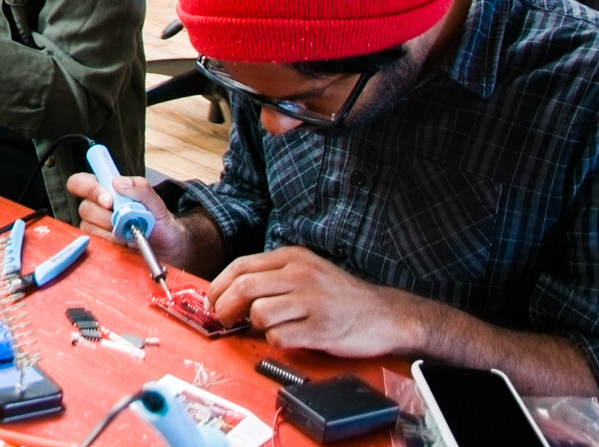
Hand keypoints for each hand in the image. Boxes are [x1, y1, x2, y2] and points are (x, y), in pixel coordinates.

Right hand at [66, 169, 199, 272]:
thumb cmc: (159, 222)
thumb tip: (117, 182)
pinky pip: (96, 244)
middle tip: (126, 222)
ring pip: (89, 227)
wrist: (168, 248)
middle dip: (106, 217)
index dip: (90, 189)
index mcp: (105, 190)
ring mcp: (96, 227)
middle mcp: (96, 207)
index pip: (80, 182)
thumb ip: (140, 187)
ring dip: (112, 232)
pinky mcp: (100, 245)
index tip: (109, 201)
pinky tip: (127, 244)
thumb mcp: (156, 203)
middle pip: (84, 208)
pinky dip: (113, 245)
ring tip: (130, 234)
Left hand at [207, 245, 417, 358]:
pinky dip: (276, 341)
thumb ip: (273, 275)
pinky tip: (287, 338)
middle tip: (224, 318)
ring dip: (253, 325)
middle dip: (224, 307)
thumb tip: (230, 291)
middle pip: (244, 289)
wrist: (386, 315)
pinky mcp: (321, 329)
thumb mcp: (308, 270)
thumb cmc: (340, 296)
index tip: (213, 300)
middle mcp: (301, 275)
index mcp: (294, 257)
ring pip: (259, 313)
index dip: (219, 285)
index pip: (241, 266)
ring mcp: (312, 302)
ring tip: (264, 327)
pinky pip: (279, 337)